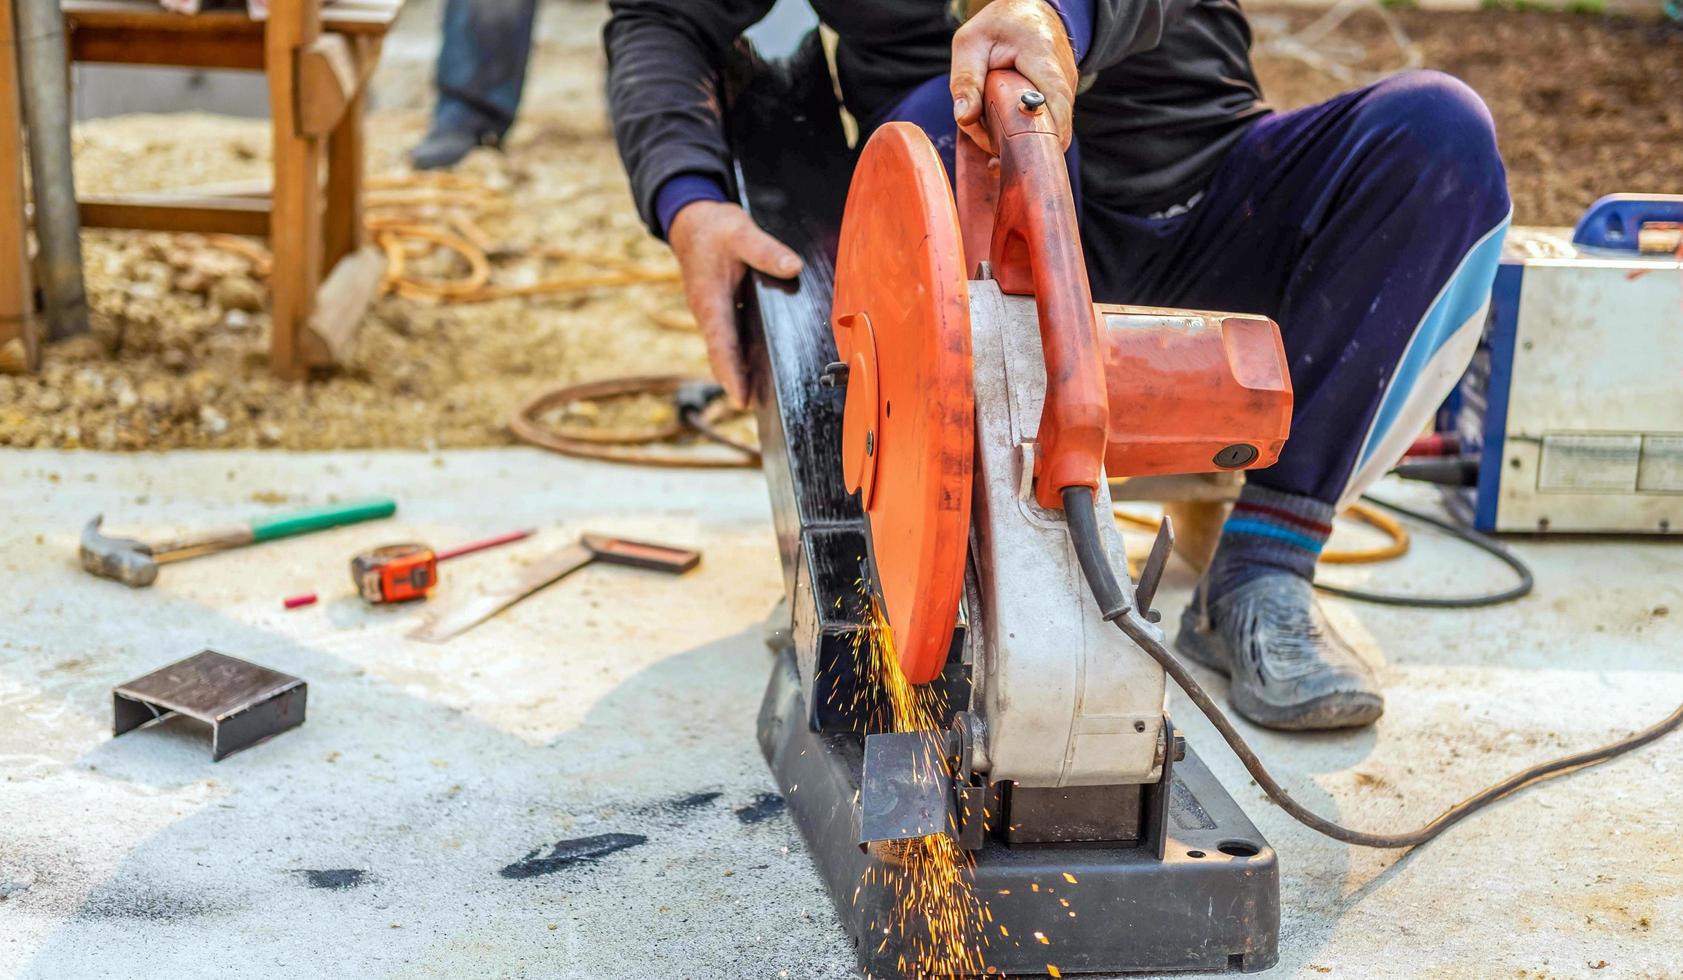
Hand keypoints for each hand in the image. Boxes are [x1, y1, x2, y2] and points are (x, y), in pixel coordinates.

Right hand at [667, 200, 802, 408]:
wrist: (690, 221)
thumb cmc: (713, 228)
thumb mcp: (741, 232)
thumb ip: (766, 251)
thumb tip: (793, 267)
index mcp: (711, 301)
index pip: (722, 345)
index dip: (732, 374)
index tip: (742, 398)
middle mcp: (709, 314)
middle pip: (724, 357)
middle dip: (738, 383)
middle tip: (757, 410)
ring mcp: (713, 315)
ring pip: (727, 351)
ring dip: (740, 373)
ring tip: (763, 398)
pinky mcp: (721, 311)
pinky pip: (731, 339)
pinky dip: (743, 355)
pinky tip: (763, 365)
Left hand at [950, 0, 1077, 153]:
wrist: (1030, 10)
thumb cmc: (998, 26)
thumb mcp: (971, 44)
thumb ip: (965, 81)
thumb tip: (964, 119)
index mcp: (1043, 59)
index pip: (1056, 108)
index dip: (1043, 139)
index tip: (1016, 156)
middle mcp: (1064, 76)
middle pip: (1052, 128)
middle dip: (1021, 147)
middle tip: (992, 157)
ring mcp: (1068, 88)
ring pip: (1048, 129)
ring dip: (1019, 139)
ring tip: (991, 131)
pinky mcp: (1063, 97)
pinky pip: (1046, 123)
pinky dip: (1024, 131)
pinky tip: (1001, 126)